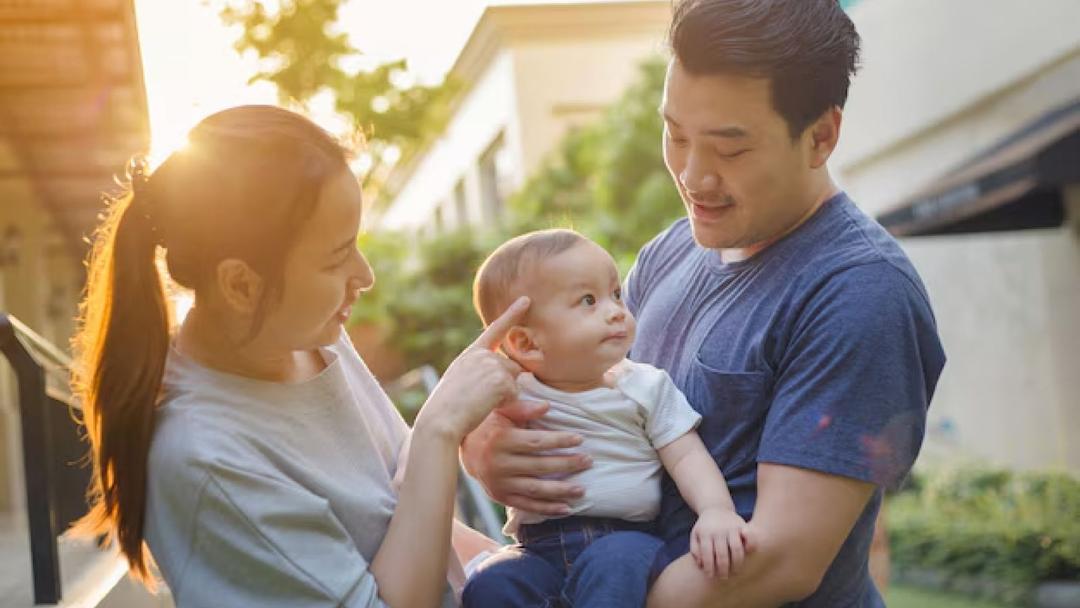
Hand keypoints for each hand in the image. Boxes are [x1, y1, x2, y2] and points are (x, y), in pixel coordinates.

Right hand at [413, 297, 529, 441]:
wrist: (440, 420)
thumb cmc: (448, 410)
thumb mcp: (463, 385)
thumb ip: (484, 376)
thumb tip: (516, 377)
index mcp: (470, 354)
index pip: (495, 330)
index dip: (512, 314)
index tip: (527, 300)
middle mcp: (482, 354)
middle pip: (512, 368)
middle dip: (505, 386)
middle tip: (479, 399)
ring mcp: (491, 364)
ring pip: (514, 381)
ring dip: (504, 396)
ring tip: (479, 402)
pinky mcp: (500, 378)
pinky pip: (515, 394)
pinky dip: (505, 404)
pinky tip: (484, 405)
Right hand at [461, 399, 591, 515]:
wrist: (466, 451)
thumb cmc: (490, 426)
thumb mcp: (501, 412)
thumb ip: (523, 408)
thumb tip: (547, 406)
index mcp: (500, 441)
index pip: (535, 443)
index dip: (559, 441)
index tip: (580, 439)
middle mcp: (499, 464)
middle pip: (539, 467)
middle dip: (566, 464)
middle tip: (588, 461)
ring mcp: (500, 484)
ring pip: (535, 490)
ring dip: (561, 491)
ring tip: (582, 490)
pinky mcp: (501, 497)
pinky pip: (527, 506)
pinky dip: (547, 509)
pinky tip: (566, 509)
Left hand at [690, 508, 750, 578]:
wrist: (716, 508)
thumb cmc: (705, 527)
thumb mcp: (695, 535)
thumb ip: (695, 550)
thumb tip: (701, 565)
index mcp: (705, 533)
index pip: (707, 554)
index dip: (709, 567)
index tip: (710, 576)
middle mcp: (719, 530)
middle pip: (722, 554)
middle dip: (723, 569)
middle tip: (723, 577)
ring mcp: (732, 527)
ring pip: (737, 549)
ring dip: (736, 564)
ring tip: (735, 572)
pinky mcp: (743, 525)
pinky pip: (750, 538)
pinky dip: (750, 547)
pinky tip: (747, 554)